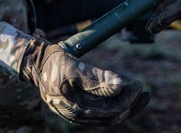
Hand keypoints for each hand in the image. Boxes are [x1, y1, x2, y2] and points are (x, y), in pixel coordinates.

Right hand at [20, 36, 149, 125]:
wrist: (36, 65)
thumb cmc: (54, 63)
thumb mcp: (75, 67)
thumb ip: (96, 79)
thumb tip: (120, 86)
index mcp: (76, 108)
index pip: (111, 109)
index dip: (128, 98)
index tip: (139, 84)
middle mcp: (77, 116)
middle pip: (112, 117)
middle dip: (131, 105)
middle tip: (144, 92)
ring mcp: (77, 115)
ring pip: (107, 118)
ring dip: (126, 108)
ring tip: (141, 97)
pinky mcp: (78, 110)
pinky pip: (100, 114)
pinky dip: (115, 107)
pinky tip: (123, 98)